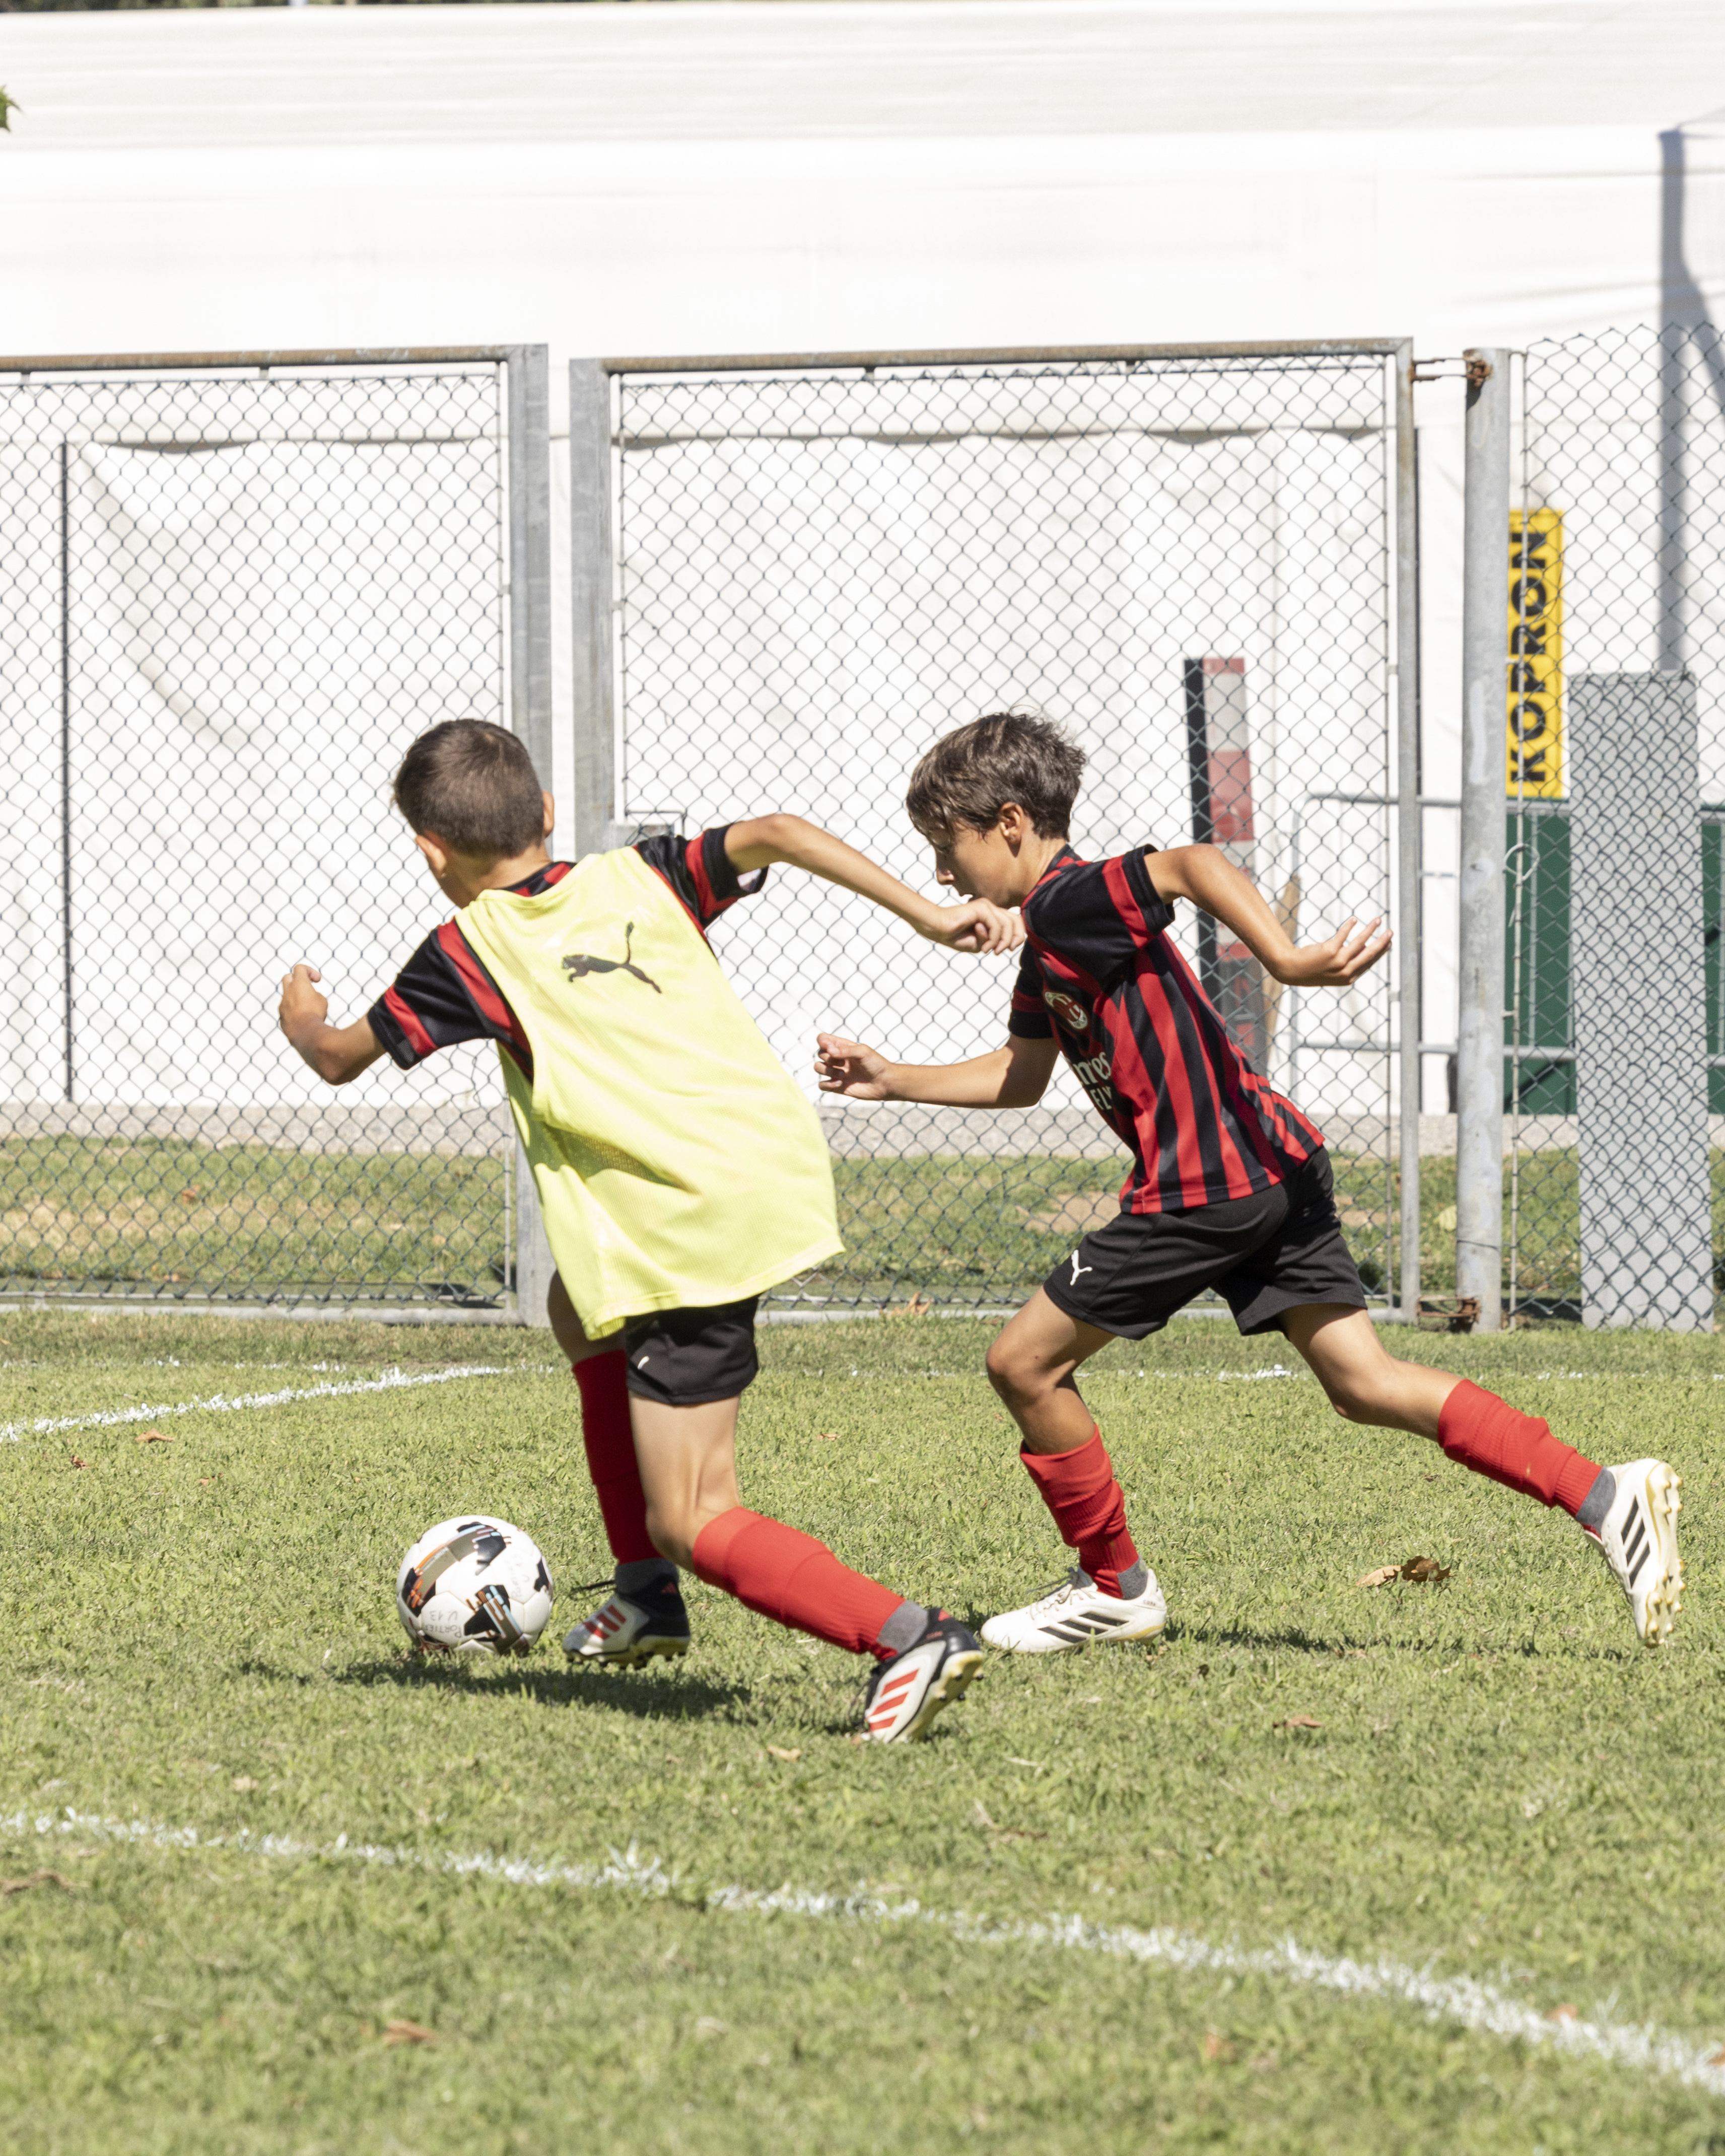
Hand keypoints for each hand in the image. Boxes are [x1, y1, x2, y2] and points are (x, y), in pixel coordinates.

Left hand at [278, 962, 328, 1042]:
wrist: (305, 1032)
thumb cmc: (316, 1014)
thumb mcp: (322, 1001)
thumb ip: (314, 995)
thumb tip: (310, 998)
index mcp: (299, 983)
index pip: (299, 968)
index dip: (309, 971)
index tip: (318, 981)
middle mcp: (288, 992)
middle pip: (287, 977)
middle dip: (296, 980)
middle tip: (307, 989)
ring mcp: (282, 1004)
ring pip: (287, 997)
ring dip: (296, 999)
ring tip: (309, 1010)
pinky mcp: (281, 1016)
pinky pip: (287, 1011)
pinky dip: (294, 1012)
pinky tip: (304, 1021)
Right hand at [814, 1034, 895, 1099]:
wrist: (885, 1083)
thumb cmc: (877, 1064)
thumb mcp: (863, 1052)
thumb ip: (845, 1050)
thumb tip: (829, 1051)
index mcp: (843, 1046)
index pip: (823, 1039)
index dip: (823, 1042)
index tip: (832, 1048)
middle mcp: (838, 1058)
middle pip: (820, 1053)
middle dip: (828, 1058)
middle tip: (843, 1062)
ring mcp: (836, 1072)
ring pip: (818, 1068)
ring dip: (827, 1071)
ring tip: (843, 1075)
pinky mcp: (837, 1086)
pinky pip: (822, 1085)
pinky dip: (827, 1085)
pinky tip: (840, 1084)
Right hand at [913, 898, 1022, 955]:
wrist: (938, 929)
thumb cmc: (956, 936)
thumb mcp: (980, 943)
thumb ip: (994, 941)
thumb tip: (1005, 940)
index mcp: (991, 914)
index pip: (1014, 921)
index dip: (1018, 935)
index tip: (1008, 949)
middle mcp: (991, 908)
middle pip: (1016, 920)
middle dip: (1015, 938)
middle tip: (1001, 951)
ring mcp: (986, 906)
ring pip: (1008, 924)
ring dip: (1002, 941)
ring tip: (991, 951)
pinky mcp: (981, 907)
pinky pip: (996, 925)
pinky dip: (993, 939)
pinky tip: (983, 947)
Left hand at [1267, 917, 1391, 987]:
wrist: (1292, 970)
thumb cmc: (1314, 968)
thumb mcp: (1334, 968)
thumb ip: (1350, 959)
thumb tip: (1365, 944)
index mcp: (1349, 978)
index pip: (1369, 963)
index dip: (1381, 952)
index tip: (1389, 942)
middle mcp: (1346, 972)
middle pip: (1369, 954)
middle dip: (1382, 942)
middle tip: (1391, 931)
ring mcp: (1338, 962)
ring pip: (1360, 943)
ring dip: (1370, 930)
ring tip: (1378, 920)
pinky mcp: (1329, 951)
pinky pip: (1343, 935)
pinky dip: (1349, 926)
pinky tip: (1354, 919)